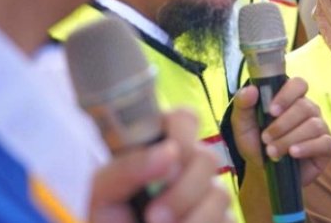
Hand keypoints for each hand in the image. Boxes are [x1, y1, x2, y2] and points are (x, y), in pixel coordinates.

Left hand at [89, 109, 231, 222]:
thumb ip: (127, 167)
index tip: (167, 157)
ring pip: (219, 192)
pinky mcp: (223, 217)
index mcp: (160, 147)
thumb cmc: (110, 219)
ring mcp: (208, 193)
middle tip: (153, 216)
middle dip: (182, 192)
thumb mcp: (104, 192)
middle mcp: (188, 165)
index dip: (182, 134)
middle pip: (207, 157)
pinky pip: (227, 218)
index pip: (185, 119)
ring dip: (190, 218)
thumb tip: (168, 152)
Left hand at [231, 78, 330, 184]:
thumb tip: (251, 89)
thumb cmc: (256, 143)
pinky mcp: (326, 147)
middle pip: (304, 107)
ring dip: (290, 138)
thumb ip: (243, 104)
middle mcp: (309, 110)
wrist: (263, 172)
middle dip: (282, 124)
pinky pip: (324, 142)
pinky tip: (293, 153)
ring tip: (272, 152)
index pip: (298, 84)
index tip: (271, 110)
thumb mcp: (242, 124)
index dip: (287, 94)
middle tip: (266, 138)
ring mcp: (320, 127)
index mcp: (291, 99)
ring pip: (313, 125)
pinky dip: (307, 147)